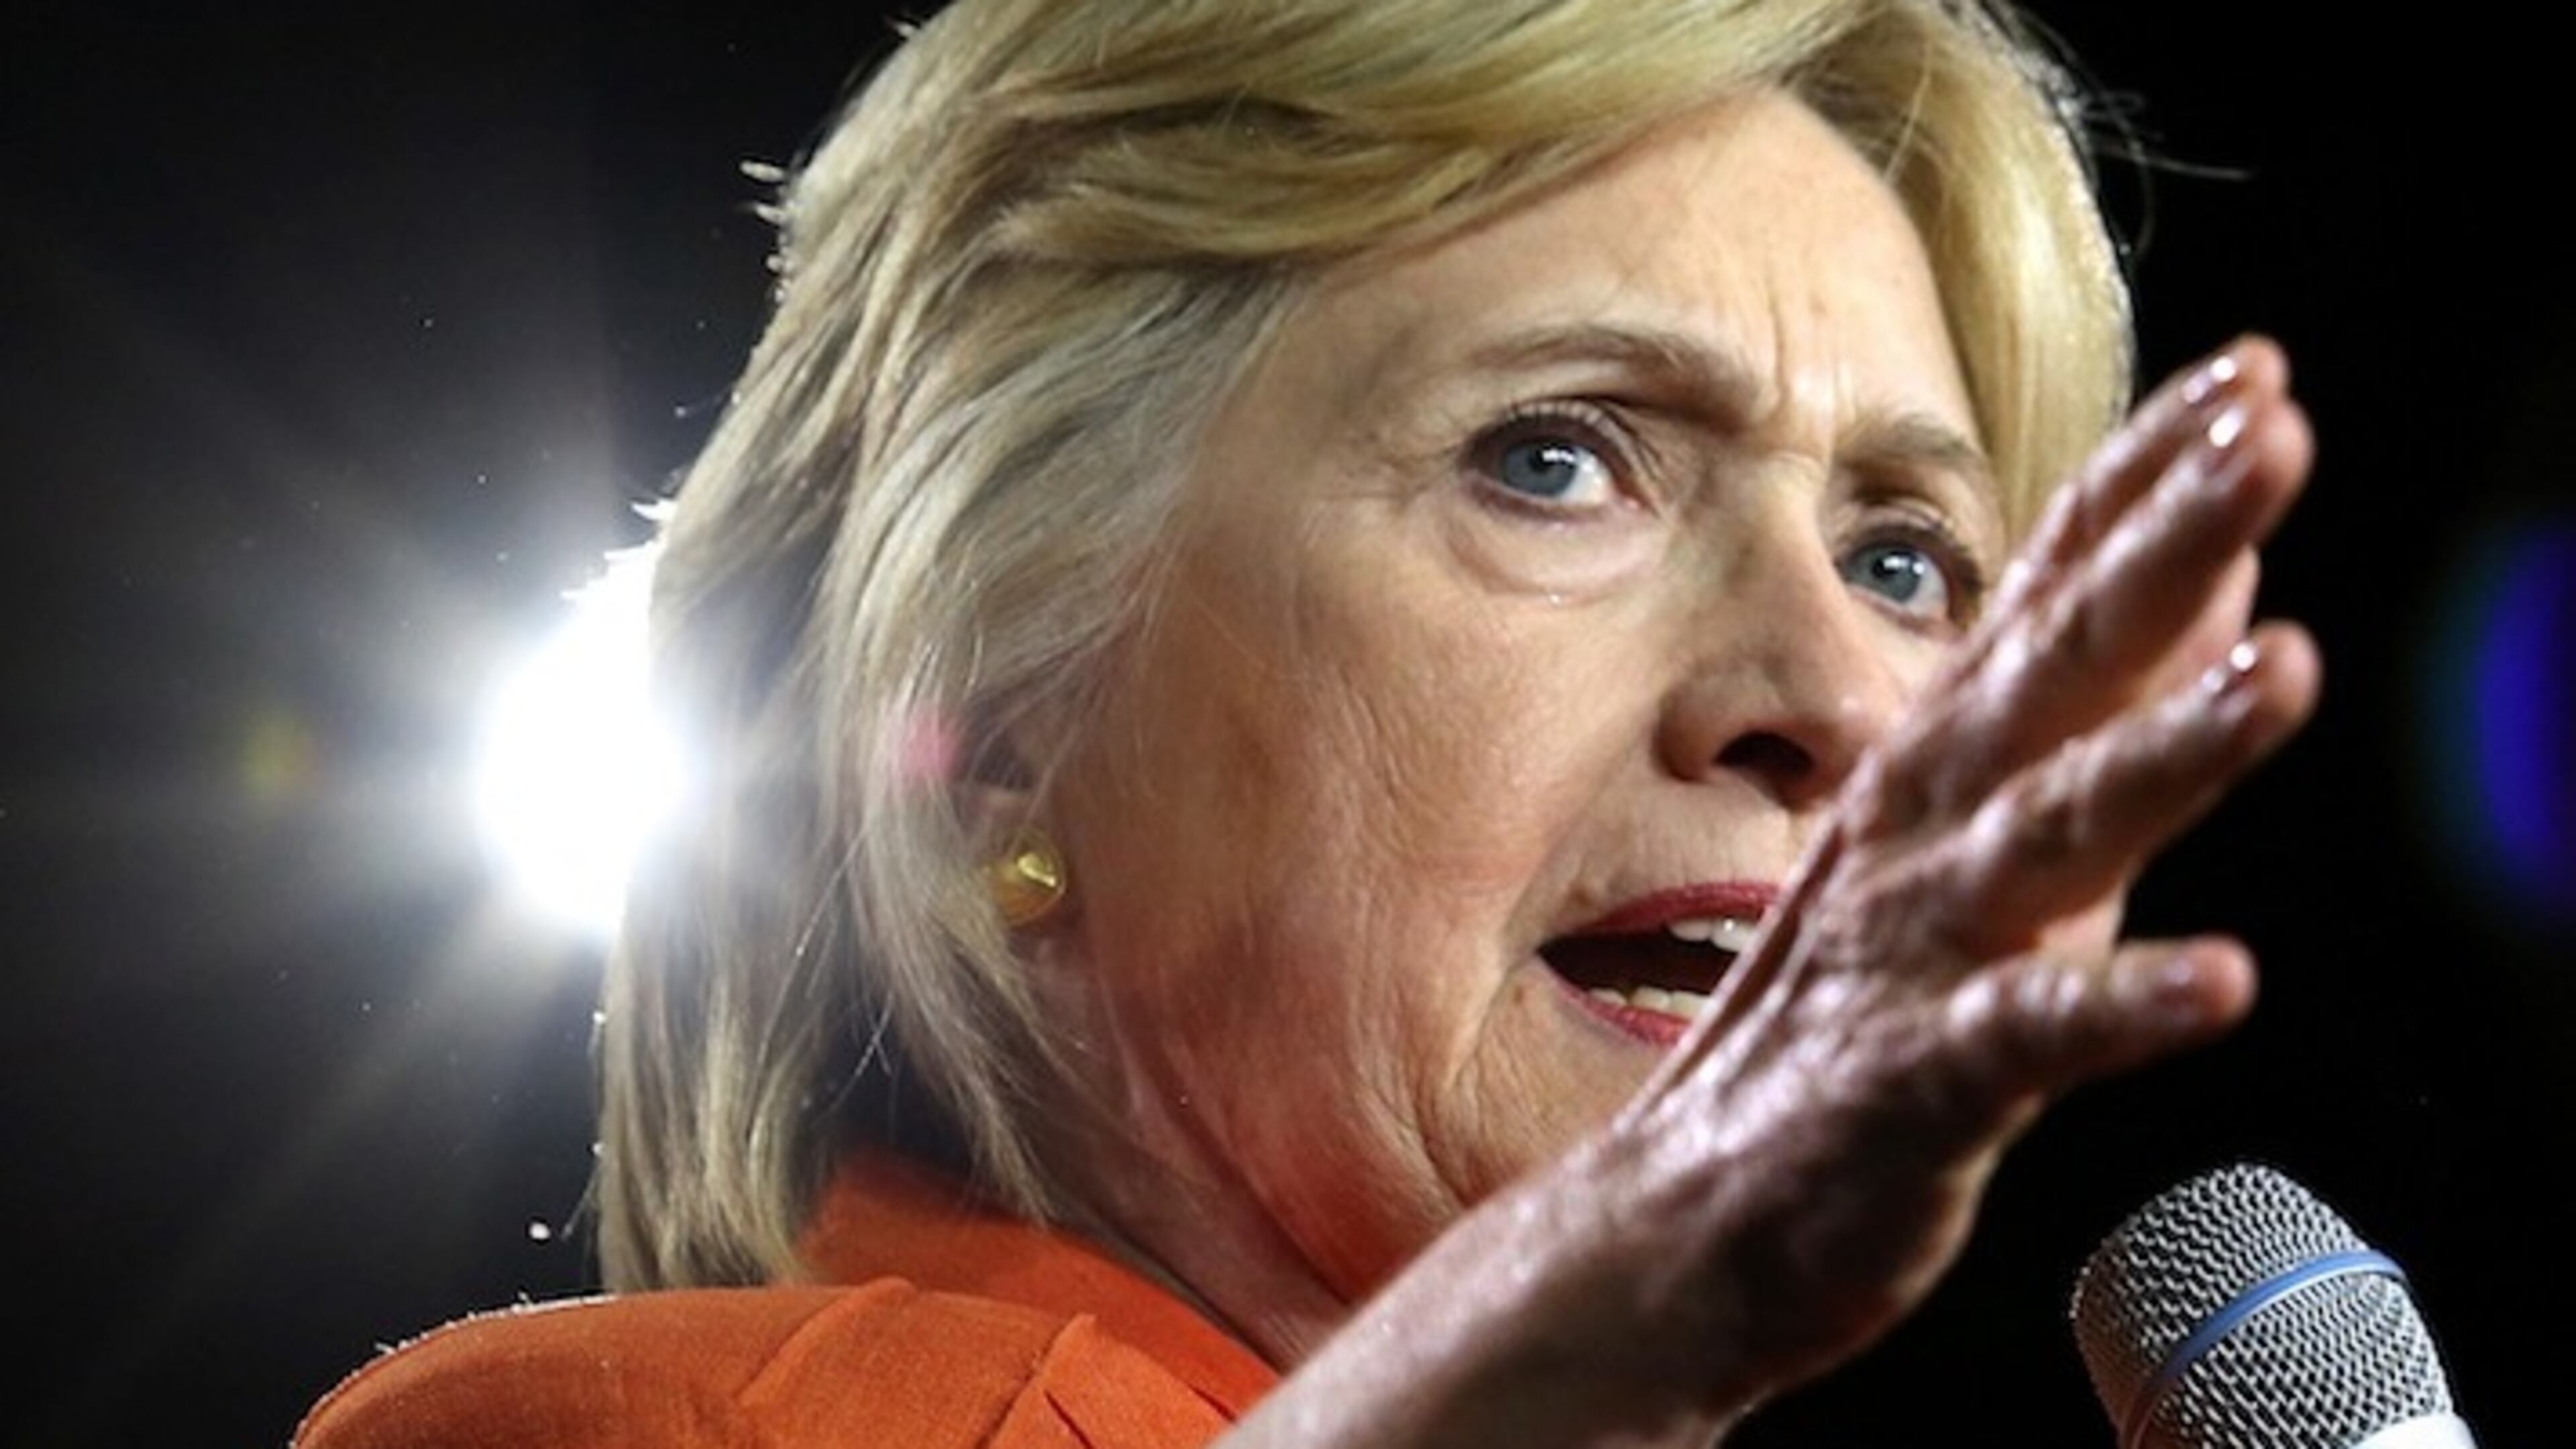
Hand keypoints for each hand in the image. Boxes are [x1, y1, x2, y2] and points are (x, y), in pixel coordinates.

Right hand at [1584, 337, 2318, 1415]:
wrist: (1687, 1223)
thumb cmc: (1851, 1023)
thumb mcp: (1984, 845)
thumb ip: (2095, 715)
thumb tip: (2221, 575)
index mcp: (1944, 769)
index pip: (2051, 597)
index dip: (2145, 485)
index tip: (2250, 376)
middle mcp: (1925, 833)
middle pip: (2055, 672)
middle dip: (2164, 549)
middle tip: (2268, 434)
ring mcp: (1914, 953)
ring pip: (2047, 834)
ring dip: (2164, 749)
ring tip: (2281, 672)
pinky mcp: (1907, 1087)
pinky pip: (2018, 1040)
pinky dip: (2114, 1006)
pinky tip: (2219, 980)